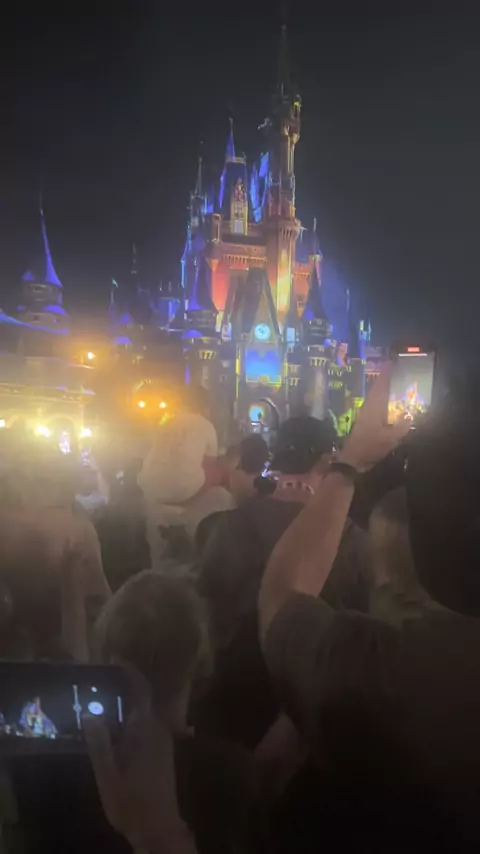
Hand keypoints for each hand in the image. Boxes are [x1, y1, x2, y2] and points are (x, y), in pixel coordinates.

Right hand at [85, 671, 193, 852]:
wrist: (159, 828)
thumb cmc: (131, 801)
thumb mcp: (107, 775)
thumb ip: (99, 742)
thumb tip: (90, 712)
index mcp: (145, 729)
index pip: (141, 689)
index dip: (129, 671)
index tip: (114, 661)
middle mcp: (159, 729)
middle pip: (144, 698)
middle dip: (126, 687)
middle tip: (103, 682)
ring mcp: (165, 740)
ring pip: (147, 712)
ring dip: (130, 703)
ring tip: (107, 702)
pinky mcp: (165, 751)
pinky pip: (150, 724)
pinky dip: (135, 717)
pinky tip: (119, 727)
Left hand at [338, 362, 410, 472]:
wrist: (353, 460)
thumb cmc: (370, 447)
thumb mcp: (390, 438)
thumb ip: (402, 426)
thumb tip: (410, 415)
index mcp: (374, 407)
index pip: (381, 386)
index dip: (386, 374)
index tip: (391, 362)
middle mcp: (369, 408)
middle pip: (378, 390)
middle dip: (386, 379)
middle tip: (397, 371)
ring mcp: (366, 415)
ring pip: (376, 398)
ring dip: (385, 390)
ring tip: (396, 385)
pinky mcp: (366, 423)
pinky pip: (376, 406)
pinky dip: (384, 402)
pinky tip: (390, 405)